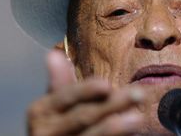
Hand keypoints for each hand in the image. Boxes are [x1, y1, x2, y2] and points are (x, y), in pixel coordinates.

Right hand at [27, 50, 144, 135]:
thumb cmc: (55, 126)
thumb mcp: (53, 104)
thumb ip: (59, 82)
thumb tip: (53, 53)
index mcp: (40, 111)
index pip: (65, 96)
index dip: (86, 91)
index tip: (106, 84)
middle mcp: (46, 131)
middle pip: (83, 117)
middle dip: (111, 105)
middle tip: (139, 94)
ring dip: (115, 128)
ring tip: (138, 118)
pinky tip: (132, 134)